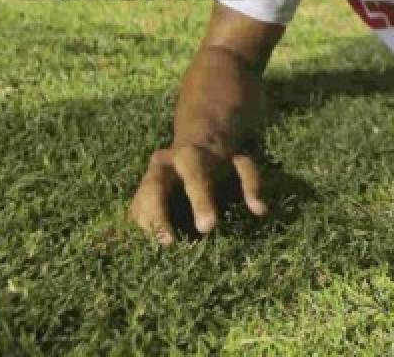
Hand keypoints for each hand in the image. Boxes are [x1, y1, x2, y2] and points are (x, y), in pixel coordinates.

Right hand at [128, 143, 267, 244]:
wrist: (197, 144)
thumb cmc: (222, 162)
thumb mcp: (241, 164)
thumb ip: (251, 183)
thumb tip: (260, 210)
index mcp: (191, 155)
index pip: (194, 176)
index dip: (200, 201)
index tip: (208, 227)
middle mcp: (163, 164)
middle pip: (153, 188)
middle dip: (159, 217)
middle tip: (170, 244)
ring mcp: (146, 178)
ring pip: (138, 201)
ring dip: (148, 227)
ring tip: (163, 248)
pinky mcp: (138, 193)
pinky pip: (134, 215)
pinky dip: (143, 232)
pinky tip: (153, 247)